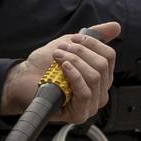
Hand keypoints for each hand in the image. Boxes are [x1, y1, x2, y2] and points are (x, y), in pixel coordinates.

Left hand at [1, 22, 119, 123]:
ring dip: (74, 61)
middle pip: (102, 65)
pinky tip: (64, 68)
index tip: (74, 38)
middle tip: (62, 49)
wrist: (24, 79)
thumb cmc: (45, 65)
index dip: (92, 43)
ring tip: (58, 57)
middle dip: (80, 52)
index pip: (109, 56)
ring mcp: (91, 104)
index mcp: (101, 76)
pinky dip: (74, 76)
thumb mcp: (71, 45)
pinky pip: (85, 93)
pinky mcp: (79, 114)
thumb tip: (116, 26)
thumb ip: (94, 36)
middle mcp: (100, 92)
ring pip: (94, 77)